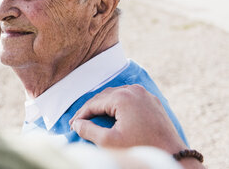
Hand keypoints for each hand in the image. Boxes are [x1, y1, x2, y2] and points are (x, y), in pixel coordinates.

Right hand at [69, 84, 184, 152]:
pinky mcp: (152, 101)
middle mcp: (134, 90)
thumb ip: (89, 131)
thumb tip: (77, 124)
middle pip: (104, 97)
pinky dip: (118, 105)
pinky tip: (112, 115)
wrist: (174, 156)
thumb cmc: (141, 149)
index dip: (81, 115)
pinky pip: (129, 98)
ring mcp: (145, 94)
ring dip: (103, 106)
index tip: (72, 125)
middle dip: (91, 110)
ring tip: (93, 118)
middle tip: (79, 123)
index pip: (93, 103)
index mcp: (122, 97)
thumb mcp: (110, 142)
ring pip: (116, 95)